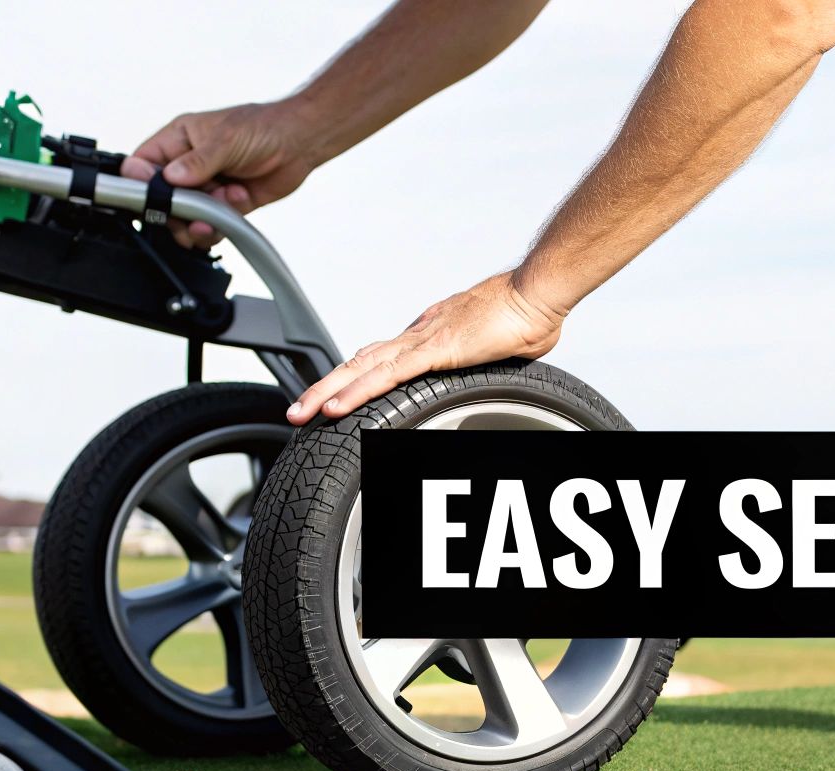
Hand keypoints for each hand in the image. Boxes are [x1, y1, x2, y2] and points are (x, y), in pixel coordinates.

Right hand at [121, 101, 321, 247]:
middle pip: (163, 198)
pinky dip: (222, 221)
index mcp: (178, 140)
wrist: (301, 143)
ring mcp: (207, 185)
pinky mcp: (227, 203)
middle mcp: (189, 164)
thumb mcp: (225, 140)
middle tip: (188, 218)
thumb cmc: (263, 128)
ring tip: (212, 220)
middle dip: (175, 212)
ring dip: (199, 222)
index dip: (141, 182)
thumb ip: (198, 162)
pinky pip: (213, 223)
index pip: (144, 163)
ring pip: (187, 216)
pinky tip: (239, 199)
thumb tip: (170, 178)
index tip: (153, 198)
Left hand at [288, 272, 566, 423]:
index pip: (384, 356)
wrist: (538, 292)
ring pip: (361, 368)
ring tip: (300, 414)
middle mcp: (420, 333)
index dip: (355, 375)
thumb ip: (488, 361)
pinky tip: (334, 408)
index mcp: (434, 332)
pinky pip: (385, 376)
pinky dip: (355, 392)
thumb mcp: (504, 348)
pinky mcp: (434, 350)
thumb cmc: (531, 314)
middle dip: (325, 387)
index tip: (336, 394)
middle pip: (360, 361)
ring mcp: (423, 340)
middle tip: (297, 410)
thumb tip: (497, 370)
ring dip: (326, 392)